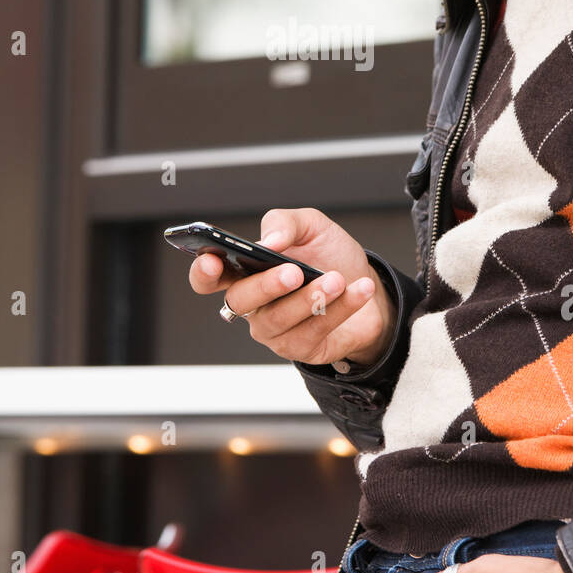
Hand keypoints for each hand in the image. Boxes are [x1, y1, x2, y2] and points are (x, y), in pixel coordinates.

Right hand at [187, 207, 396, 368]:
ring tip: (336, 279)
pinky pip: (313, 332)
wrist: (369, 287)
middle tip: (294, 271)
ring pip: (278, 319)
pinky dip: (339, 308)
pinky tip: (357, 290)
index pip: (208, 278)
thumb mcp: (311, 227)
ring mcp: (274, 330)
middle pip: (240, 300)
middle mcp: (254, 304)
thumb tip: (268, 240)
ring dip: (309, 298)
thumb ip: (284, 224)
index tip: (212, 261)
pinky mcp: (301, 348)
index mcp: (246, 272)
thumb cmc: (331, 256)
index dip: (203, 272)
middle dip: (266, 285)